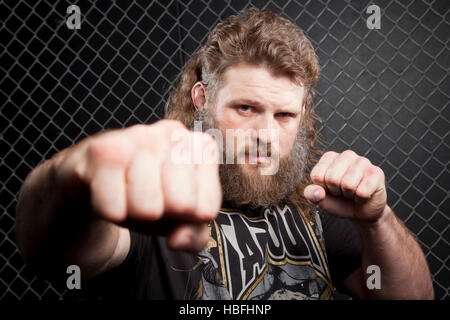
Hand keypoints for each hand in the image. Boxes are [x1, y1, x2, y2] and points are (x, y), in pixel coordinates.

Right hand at [53, 120, 221, 251]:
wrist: (94, 179)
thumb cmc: (144, 192)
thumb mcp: (179, 216)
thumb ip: (194, 234)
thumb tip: (178, 239)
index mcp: (200, 148)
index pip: (207, 208)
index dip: (187, 218)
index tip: (172, 201)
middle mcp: (173, 134)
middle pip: (182, 205)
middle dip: (162, 213)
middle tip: (149, 197)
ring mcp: (139, 136)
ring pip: (148, 207)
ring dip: (134, 212)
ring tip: (128, 192)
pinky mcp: (103, 150)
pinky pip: (114, 208)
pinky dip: (111, 211)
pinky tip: (109, 190)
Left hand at [303, 150, 386, 222]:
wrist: (362, 212)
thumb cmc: (341, 201)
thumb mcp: (321, 200)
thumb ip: (312, 195)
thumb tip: (317, 192)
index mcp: (329, 158)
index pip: (317, 175)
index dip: (323, 188)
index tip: (330, 189)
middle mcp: (346, 155)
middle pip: (332, 178)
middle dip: (337, 191)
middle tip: (343, 191)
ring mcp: (363, 162)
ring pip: (348, 184)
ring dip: (350, 195)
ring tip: (353, 192)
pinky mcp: (376, 172)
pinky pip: (362, 192)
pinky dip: (361, 199)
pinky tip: (363, 195)